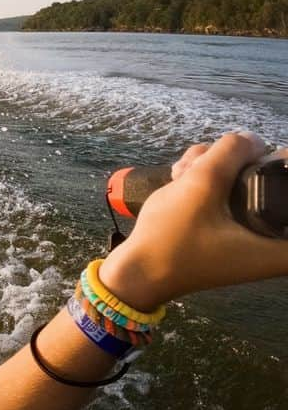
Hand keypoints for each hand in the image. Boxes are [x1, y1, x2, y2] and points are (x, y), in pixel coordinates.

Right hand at [99, 132, 287, 308]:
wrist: (136, 271)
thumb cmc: (170, 239)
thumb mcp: (200, 188)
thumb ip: (230, 154)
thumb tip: (252, 138)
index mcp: (283, 246)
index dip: (269, 166)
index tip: (238, 166)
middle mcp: (277, 243)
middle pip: (268, 180)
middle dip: (233, 165)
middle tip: (198, 168)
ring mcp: (254, 236)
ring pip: (246, 182)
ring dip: (213, 169)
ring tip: (181, 174)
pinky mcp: (234, 232)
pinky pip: (232, 195)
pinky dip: (208, 182)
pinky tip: (181, 180)